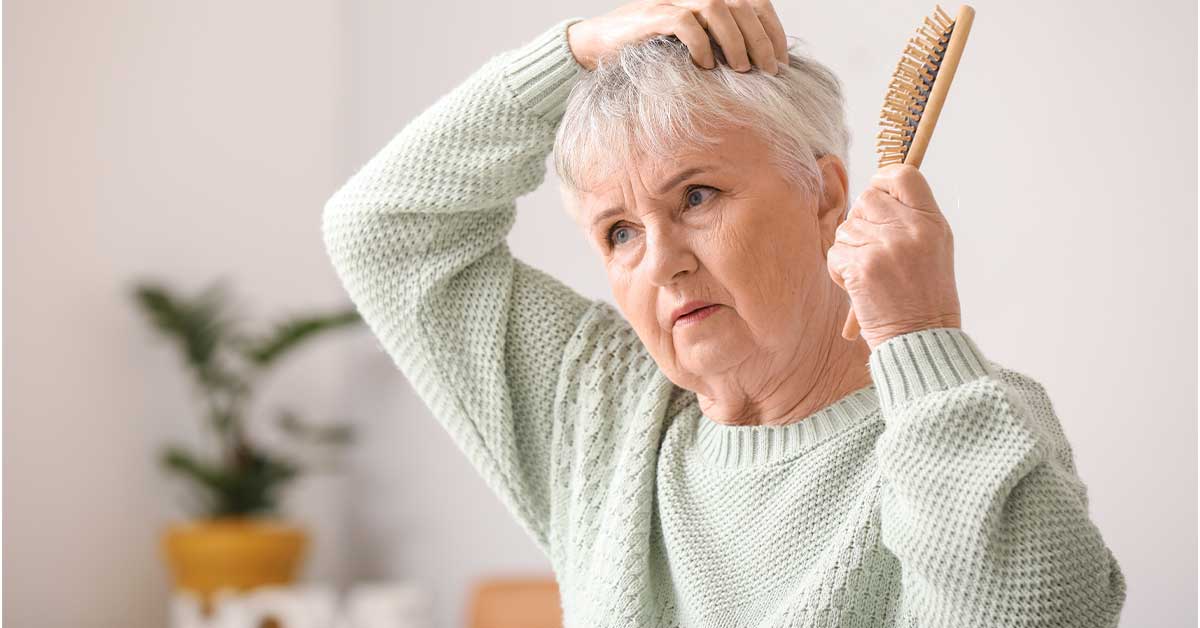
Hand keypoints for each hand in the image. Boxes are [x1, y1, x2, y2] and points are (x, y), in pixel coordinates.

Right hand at [566, 0, 787, 73]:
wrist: (599, 46)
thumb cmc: (650, 51)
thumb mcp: (693, 46)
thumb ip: (721, 46)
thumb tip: (759, 66)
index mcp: (709, 0)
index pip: (754, 4)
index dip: (773, 30)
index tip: (782, 61)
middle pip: (741, 6)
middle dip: (761, 40)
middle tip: (768, 71)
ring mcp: (673, 2)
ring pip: (718, 9)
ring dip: (736, 41)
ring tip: (742, 69)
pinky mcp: (653, 17)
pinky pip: (685, 23)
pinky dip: (701, 45)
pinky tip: (706, 66)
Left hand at [826, 163, 962, 350]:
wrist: (922, 340)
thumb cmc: (925, 297)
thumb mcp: (935, 248)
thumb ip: (912, 218)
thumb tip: (877, 192)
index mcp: (932, 222)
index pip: (904, 175)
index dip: (883, 180)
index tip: (878, 193)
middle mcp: (911, 230)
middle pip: (866, 199)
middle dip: (861, 221)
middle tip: (873, 250)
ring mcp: (886, 247)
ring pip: (846, 228)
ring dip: (850, 250)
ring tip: (872, 275)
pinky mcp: (862, 267)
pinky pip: (835, 253)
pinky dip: (840, 271)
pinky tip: (860, 287)